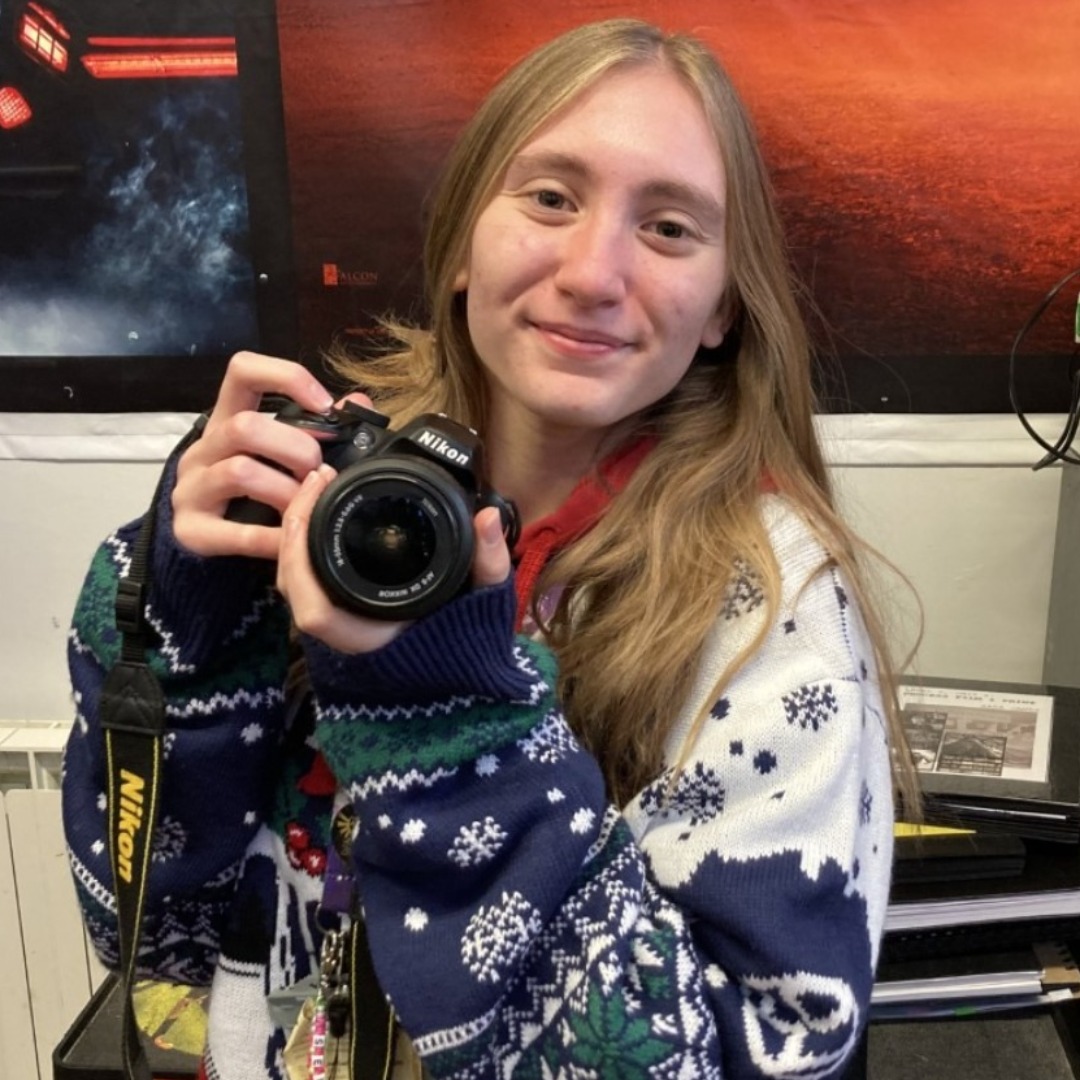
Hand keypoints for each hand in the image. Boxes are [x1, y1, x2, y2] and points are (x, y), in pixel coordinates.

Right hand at [172, 351, 339, 559]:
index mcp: (228, 419)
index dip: (285, 377)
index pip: (243, 371)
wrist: (206, 536)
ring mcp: (192, 488)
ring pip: (239, 472)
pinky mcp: (190, 529)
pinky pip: (235, 532)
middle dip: (295, 449)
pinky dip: (272, 537)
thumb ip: (318, 428)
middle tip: (318, 472)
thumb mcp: (279, 452)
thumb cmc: (252, 488)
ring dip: (286, 490)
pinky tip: (290, 539)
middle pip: (245, 426)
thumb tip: (359, 405)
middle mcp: (204, 448)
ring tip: (305, 505)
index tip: (325, 404)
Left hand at [276, 465, 512, 653]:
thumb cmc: (469, 644)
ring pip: (296, 583)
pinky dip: (307, 543)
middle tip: (318, 479)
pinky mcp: (342, 609)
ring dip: (297, 533)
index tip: (317, 504)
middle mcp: (347, 637)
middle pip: (293, 588)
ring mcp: (340, 625)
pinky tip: (323, 510)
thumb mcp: (484, 602)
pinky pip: (308, 578)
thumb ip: (489, 562)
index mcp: (373, 640)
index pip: (316, 613)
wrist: (462, 673)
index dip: (301, 560)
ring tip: (319, 487)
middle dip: (294, 529)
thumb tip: (488, 516)